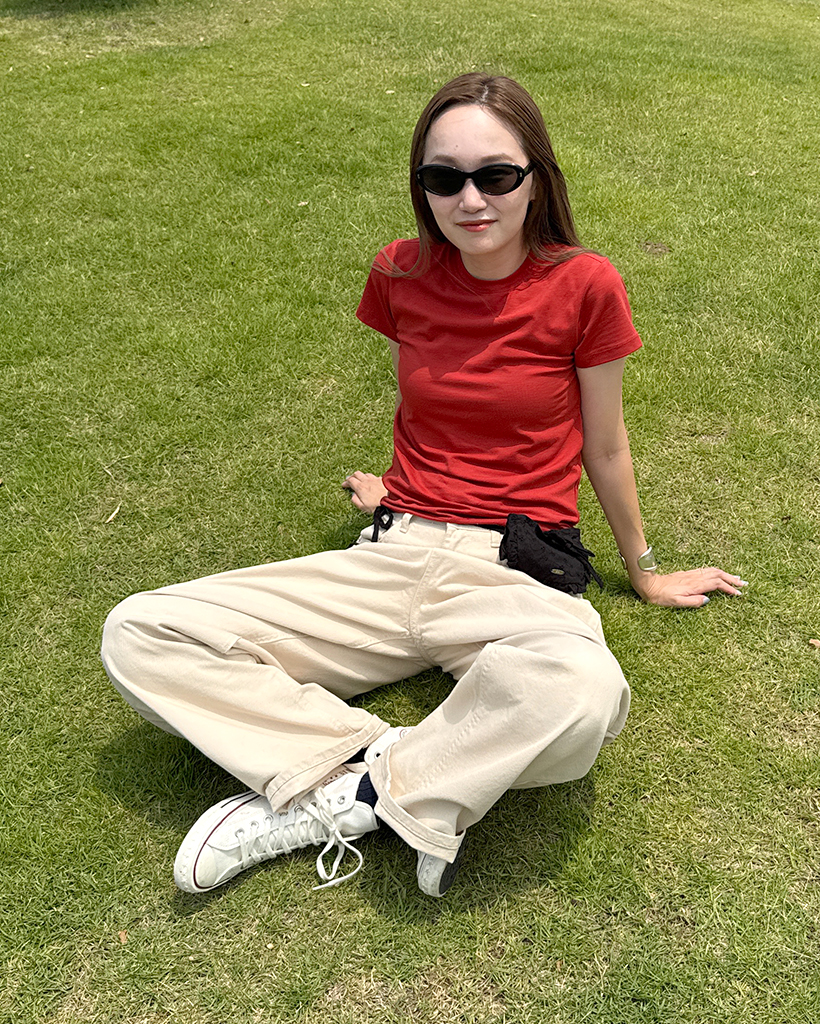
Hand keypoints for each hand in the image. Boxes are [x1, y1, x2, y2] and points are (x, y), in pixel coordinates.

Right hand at [342, 471, 387, 514]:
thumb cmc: (378, 505)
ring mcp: (375, 479)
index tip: (344, 485)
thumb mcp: (363, 507)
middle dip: (352, 476)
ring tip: (360, 480)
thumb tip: (352, 496)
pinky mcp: (382, 479)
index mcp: (360, 488)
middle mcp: (367, 481)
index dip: (346, 482)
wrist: (393, 500)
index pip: (350, 481)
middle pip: (356, 474)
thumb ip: (355, 501)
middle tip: (350, 480)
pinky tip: (372, 481)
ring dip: (361, 476)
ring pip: (365, 474)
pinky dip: (370, 478)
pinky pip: (374, 476)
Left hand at [632, 568, 747, 607]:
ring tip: (736, 578)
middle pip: (718, 574)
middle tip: (743, 584)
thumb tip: (708, 600)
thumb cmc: (660, 596)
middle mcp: (694, 578)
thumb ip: (692, 602)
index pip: (716, 584)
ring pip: (713, 571)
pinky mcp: (688, 574)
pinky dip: (716, 572)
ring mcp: (691, 574)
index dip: (729, 588)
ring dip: (726, 574)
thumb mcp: (675, 603)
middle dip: (731, 579)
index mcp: (694, 585)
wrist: (648, 585)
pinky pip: (706, 570)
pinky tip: (719, 574)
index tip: (738, 594)